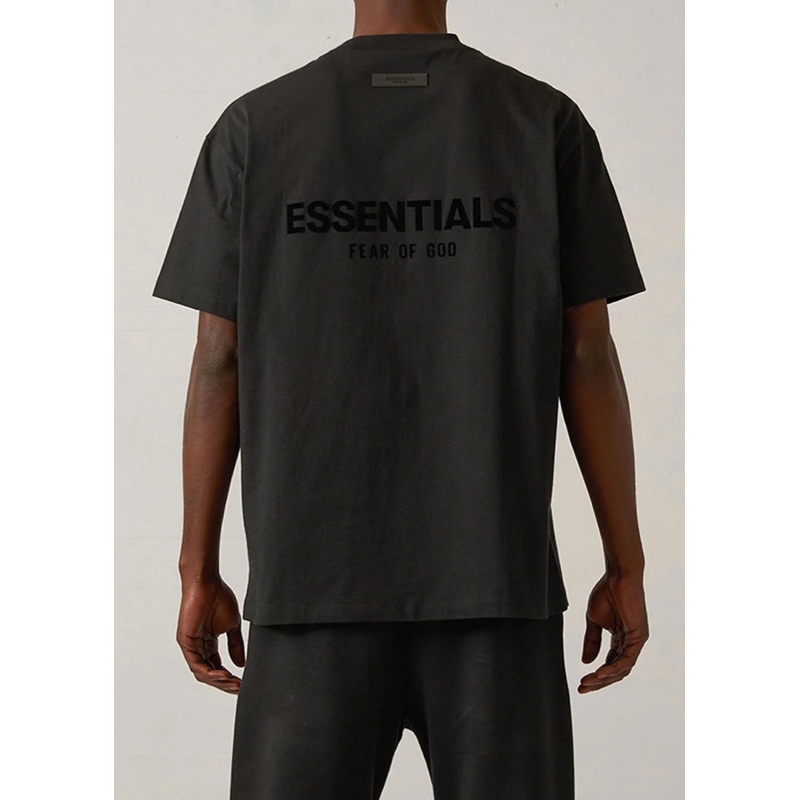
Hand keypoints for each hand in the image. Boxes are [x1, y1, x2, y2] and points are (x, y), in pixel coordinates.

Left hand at [176, 577, 245, 693]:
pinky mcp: (185, 642)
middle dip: (224, 683)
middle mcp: (198, 647)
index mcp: (208, 643)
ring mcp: (190, 646)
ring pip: (202, 673)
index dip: (228, 677)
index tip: (242, 683)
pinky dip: (209, 672)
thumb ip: (235, 645)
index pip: (216, 667)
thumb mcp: (232, 626)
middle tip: (239, 688)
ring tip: (233, 683)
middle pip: (209, 674)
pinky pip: (196, 664)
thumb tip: (241, 665)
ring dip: (218, 681)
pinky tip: (223, 674)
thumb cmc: (219, 597)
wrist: (208, 583)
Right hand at [578, 572, 648, 693]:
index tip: (581, 683)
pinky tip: (599, 672)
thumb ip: (591, 641)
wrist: (617, 576)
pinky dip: (613, 668)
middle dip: (599, 682)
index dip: (596, 675)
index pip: (610, 664)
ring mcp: (636, 641)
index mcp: (620, 639)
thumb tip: (586, 662)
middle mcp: (630, 643)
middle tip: (582, 688)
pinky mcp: (639, 637)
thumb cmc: (606, 593)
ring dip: (604, 678)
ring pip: (622, 669)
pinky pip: (627, 659)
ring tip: (587, 682)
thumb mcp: (594, 621)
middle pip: (616, 671)